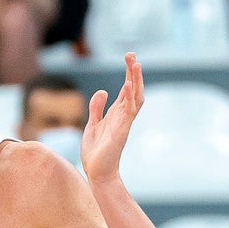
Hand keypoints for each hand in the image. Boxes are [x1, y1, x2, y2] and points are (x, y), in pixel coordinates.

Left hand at [79, 52, 143, 186]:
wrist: (96, 172)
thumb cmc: (95, 152)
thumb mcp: (92, 124)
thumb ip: (97, 108)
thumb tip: (102, 91)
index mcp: (116, 113)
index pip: (125, 89)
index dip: (128, 74)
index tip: (129, 58)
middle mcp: (123, 116)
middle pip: (133, 89)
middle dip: (133, 72)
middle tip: (132, 55)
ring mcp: (124, 122)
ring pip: (135, 97)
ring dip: (136, 81)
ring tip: (135, 64)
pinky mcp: (121, 130)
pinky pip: (129, 111)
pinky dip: (130, 97)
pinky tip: (128, 84)